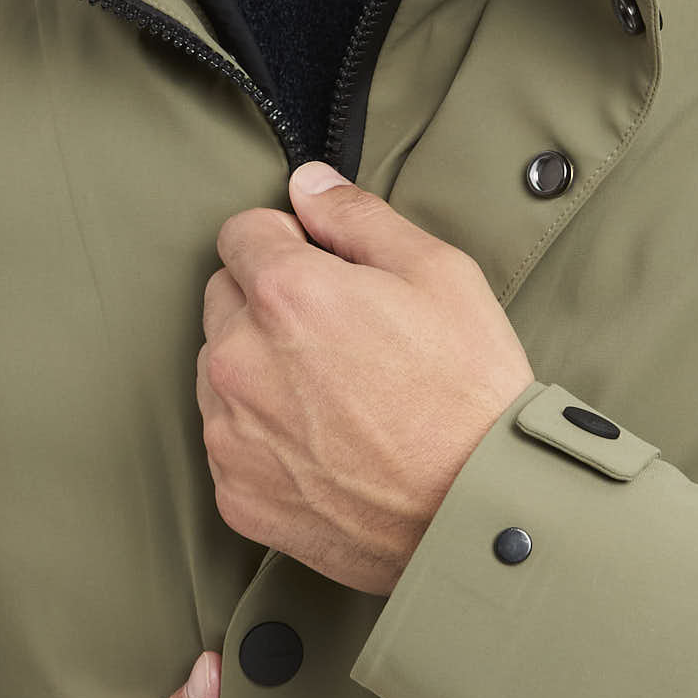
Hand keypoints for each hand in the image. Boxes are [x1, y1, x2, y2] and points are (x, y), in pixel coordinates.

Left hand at [197, 161, 536, 593]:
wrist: (478, 512)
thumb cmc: (470, 392)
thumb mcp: (439, 275)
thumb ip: (358, 218)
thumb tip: (308, 184)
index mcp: (285, 292)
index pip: (241, 233)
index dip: (287, 242)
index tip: (323, 268)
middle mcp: (240, 360)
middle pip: (224, 299)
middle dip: (268, 303)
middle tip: (340, 336)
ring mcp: (231, 432)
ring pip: (219, 371)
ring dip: (259, 368)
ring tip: (335, 395)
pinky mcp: (235, 493)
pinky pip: (229, 441)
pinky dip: (261, 436)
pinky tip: (323, 444)